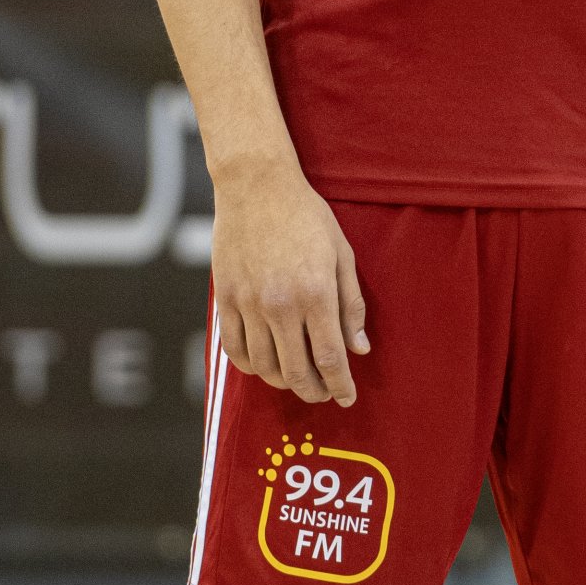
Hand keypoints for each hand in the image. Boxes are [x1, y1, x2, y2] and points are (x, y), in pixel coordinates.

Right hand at [210, 157, 368, 407]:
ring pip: (264, 366)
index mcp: (316, 294)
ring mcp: (249, 304)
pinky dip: (249, 366)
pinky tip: (263, 365)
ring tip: (296, 378)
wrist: (256, 186)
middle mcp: (281, 305)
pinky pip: (234, 349)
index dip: (340, 385)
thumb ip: (351, 305)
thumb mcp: (341, 255)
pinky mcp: (226, 298)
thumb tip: (359, 349)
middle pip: (296, 371)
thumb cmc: (306, 216)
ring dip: (283, 382)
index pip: (330, 358)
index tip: (346, 398)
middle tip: (323, 394)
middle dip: (313, 391)